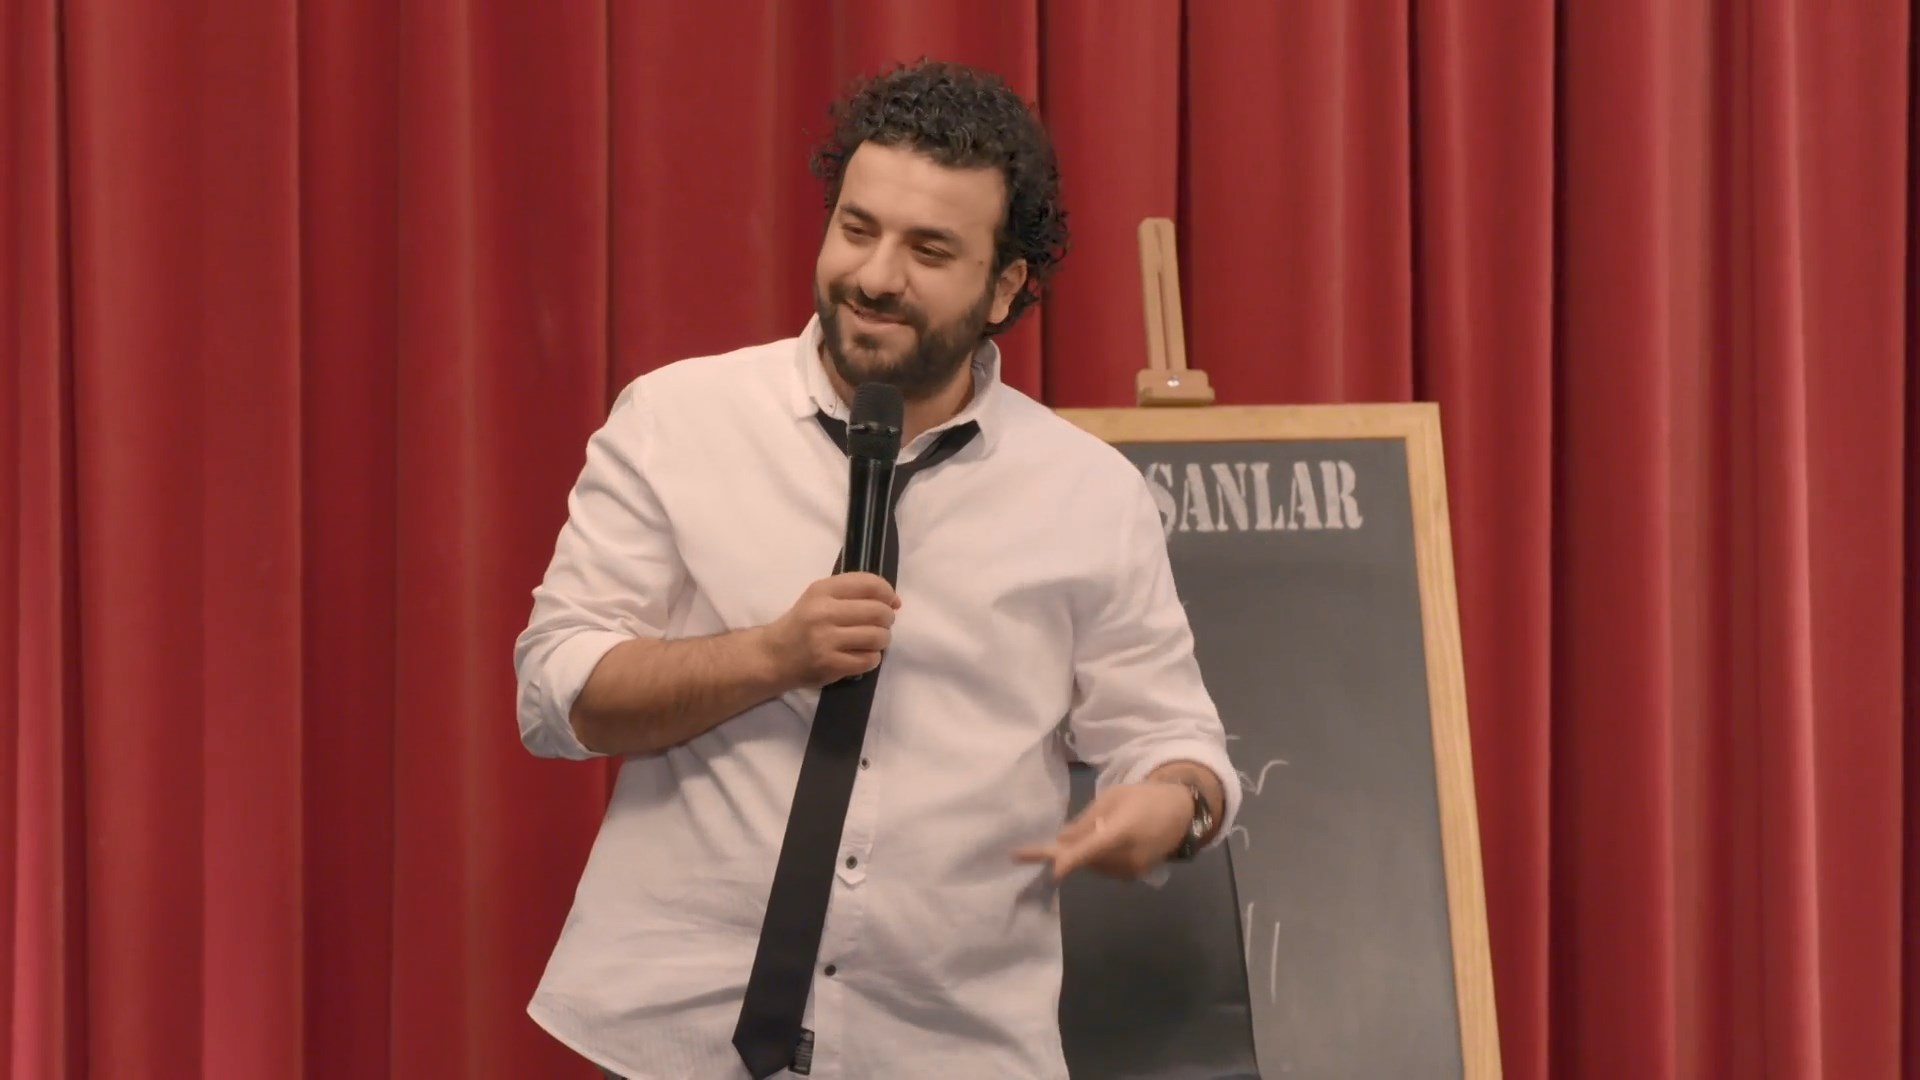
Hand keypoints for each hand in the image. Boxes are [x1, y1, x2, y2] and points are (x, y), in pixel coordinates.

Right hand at [763, 572, 900, 686]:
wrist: (774, 656)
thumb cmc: (803, 623)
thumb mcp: (820, 597)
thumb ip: (853, 593)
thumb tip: (894, 601)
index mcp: (821, 590)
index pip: (869, 584)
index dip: (888, 592)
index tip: (891, 602)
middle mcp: (823, 612)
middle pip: (878, 611)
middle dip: (887, 619)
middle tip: (880, 624)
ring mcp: (826, 640)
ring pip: (878, 637)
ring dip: (882, 640)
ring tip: (871, 641)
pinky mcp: (830, 664)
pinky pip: (869, 659)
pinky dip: (872, 658)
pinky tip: (860, 655)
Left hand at [1013, 781, 1192, 882]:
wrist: (1182, 813)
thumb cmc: (1144, 798)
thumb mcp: (1112, 797)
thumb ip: (1086, 820)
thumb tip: (1061, 840)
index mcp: (1121, 831)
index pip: (1090, 850)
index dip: (1069, 862)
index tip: (1052, 872)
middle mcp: (1128, 856)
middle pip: (1087, 860)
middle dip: (1069, 854)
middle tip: (1045, 847)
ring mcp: (1133, 869)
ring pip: (1095, 867)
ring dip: (1085, 855)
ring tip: (1095, 833)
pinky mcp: (1136, 876)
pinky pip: (1107, 870)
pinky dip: (1099, 859)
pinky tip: (1106, 843)